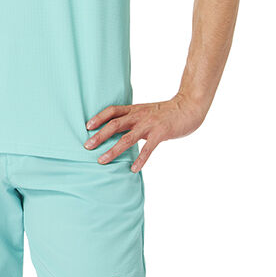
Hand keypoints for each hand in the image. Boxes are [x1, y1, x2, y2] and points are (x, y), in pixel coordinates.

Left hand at [84, 94, 204, 171]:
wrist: (188, 107)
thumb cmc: (166, 112)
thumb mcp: (146, 111)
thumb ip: (134, 119)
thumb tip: (118, 130)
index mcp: (135, 110)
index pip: (113, 110)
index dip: (99, 117)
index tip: (87, 126)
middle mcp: (139, 116)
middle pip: (115, 124)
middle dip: (100, 135)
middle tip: (87, 146)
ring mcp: (150, 124)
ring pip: (127, 138)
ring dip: (113, 149)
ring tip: (102, 160)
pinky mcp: (161, 133)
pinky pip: (148, 148)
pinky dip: (140, 159)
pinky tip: (133, 169)